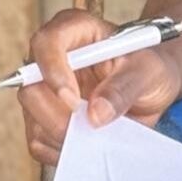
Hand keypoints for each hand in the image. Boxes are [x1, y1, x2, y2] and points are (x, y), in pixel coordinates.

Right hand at [17, 9, 181, 168]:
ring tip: (100, 136)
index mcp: (74, 31)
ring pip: (33, 118)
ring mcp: (45, 90)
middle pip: (31, 87)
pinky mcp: (45, 117)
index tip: (74, 100)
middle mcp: (51, 58)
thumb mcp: (149, 71)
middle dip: (59, 116)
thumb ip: (124, 88)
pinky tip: (90, 144)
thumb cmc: (149, 68)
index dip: (54, 72)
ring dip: (64, 136)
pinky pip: (39, 140)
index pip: (47, 44)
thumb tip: (95, 114)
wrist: (151, 88)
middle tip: (91, 128)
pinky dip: (62, 150)